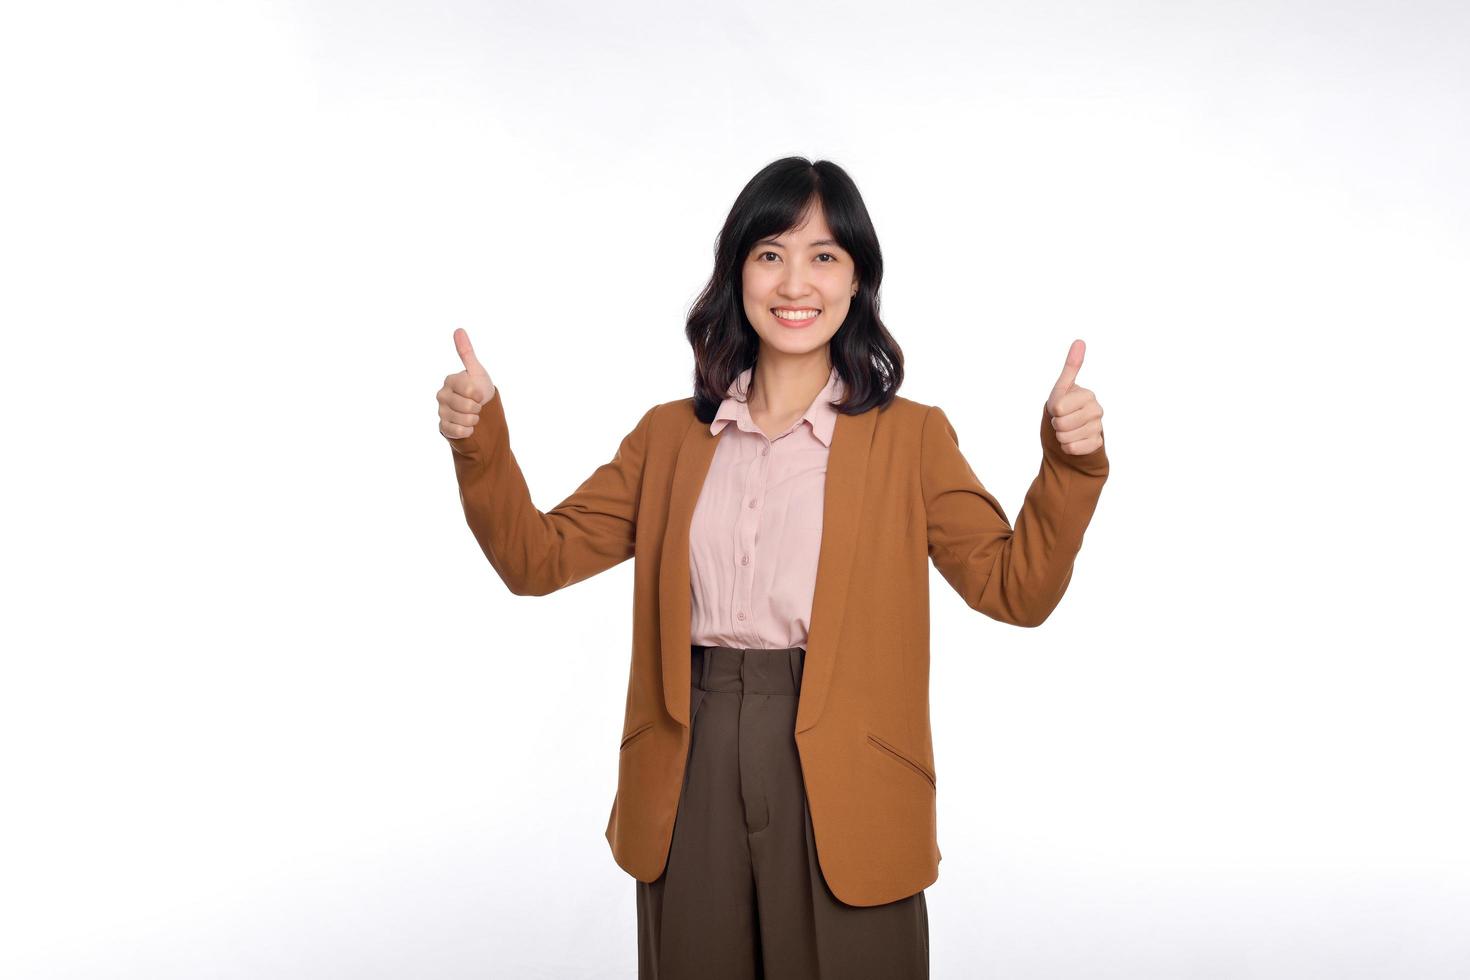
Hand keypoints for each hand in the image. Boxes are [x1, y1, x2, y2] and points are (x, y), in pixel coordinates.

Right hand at [438, 328, 495, 438]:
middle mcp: (442, 395)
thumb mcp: (476, 371)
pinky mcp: (443, 427)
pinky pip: (458, 431)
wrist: (479, 411)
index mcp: (450, 380)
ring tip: (472, 415)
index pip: (469, 389)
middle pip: (467, 406)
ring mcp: (441, 411)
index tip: (480, 394)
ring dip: (474, 419)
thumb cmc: (479, 388)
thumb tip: (458, 330)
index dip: (479, 394)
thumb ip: (466, 352)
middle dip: (478, 408)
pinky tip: (467, 426)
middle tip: (476, 405)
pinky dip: (467, 430)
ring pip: (464, 419)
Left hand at [1045, 339, 1103, 454]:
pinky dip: (1068, 448)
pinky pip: (1072, 449)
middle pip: (1061, 424)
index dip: (1053, 411)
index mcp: (1088, 395)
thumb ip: (1071, 366)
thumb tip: (1080, 341)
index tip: (1060, 408)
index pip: (1057, 408)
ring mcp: (1098, 428)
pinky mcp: (1096, 444)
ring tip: (1068, 430)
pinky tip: (1074, 441)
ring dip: (1061, 437)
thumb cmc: (1064, 408)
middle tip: (1063, 420)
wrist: (1073, 432)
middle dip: (1056, 424)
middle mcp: (1097, 410)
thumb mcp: (1062, 388)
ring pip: (1065, 438)